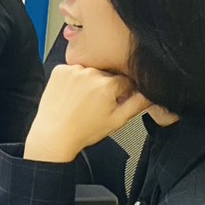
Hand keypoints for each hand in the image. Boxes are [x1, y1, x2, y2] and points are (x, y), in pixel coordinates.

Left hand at [25, 65, 150, 163]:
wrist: (54, 134)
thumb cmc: (84, 131)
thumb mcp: (117, 121)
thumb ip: (138, 104)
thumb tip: (150, 93)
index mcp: (107, 84)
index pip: (125, 81)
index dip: (122, 93)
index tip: (114, 102)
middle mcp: (90, 73)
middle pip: (107, 75)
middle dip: (105, 87)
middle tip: (96, 105)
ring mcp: (73, 70)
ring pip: (90, 71)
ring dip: (89, 82)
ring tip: (81, 101)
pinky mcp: (59, 70)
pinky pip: (73, 70)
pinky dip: (73, 79)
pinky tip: (71, 94)